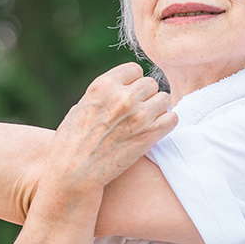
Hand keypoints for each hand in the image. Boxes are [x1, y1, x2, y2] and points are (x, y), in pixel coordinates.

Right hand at [42, 63, 176, 196]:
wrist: (74, 173)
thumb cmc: (71, 142)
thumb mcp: (80, 107)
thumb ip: (102, 94)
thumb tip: (119, 87)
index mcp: (102, 86)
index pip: (134, 70)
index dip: (131, 83)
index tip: (127, 96)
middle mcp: (122, 97)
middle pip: (150, 84)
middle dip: (145, 96)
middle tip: (136, 112)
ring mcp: (138, 115)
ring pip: (164, 99)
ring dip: (157, 109)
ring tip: (145, 122)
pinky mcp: (150, 135)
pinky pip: (172, 118)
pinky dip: (166, 124)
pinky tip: (154, 131)